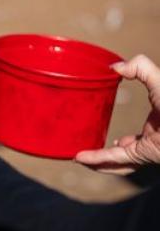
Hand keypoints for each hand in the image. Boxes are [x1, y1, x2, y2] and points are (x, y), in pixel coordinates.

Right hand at [76, 55, 159, 173]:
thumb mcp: (158, 79)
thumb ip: (139, 68)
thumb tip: (115, 67)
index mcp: (156, 127)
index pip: (137, 139)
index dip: (123, 141)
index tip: (109, 139)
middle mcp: (150, 142)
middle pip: (125, 155)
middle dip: (106, 157)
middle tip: (88, 152)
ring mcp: (146, 150)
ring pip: (117, 161)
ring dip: (97, 163)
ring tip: (78, 159)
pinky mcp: (142, 153)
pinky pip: (116, 158)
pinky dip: (97, 159)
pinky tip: (80, 157)